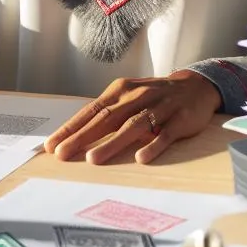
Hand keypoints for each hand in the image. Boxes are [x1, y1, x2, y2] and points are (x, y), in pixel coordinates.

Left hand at [43, 71, 221, 164]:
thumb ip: (107, 114)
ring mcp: (159, 108)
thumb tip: (75, 134)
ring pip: (133, 126)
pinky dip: (153, 146)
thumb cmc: (153, 97)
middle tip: (63, 154)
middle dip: (82, 137)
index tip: (52, 145)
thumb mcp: (128, 98)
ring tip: (93, 159)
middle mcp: (137, 97)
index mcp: (121, 91)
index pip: (91, 111)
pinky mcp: (179, 119)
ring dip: (112, 143)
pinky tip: (141, 158)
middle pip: (106, 119)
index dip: (71, 128)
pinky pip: (165, 134)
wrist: (194, 86)